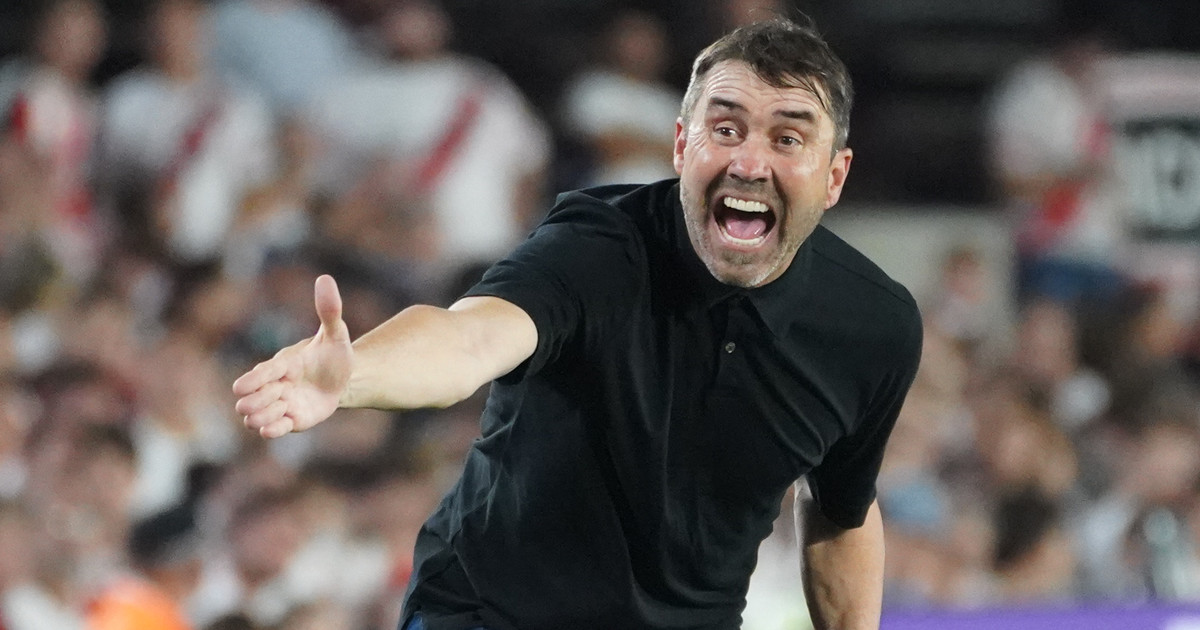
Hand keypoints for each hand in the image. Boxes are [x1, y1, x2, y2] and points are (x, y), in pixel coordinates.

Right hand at [233, 275, 352, 437]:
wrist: (344, 380)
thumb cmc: (334, 355)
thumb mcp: (336, 334)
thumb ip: (329, 310)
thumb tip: (325, 278)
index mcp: (281, 365)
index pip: (260, 373)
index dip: (254, 380)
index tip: (247, 387)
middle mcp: (274, 386)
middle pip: (248, 400)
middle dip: (259, 401)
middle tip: (280, 396)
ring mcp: (280, 405)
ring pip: (254, 417)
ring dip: (265, 416)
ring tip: (285, 409)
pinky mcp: (289, 422)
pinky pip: (271, 431)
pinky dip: (272, 430)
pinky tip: (281, 425)